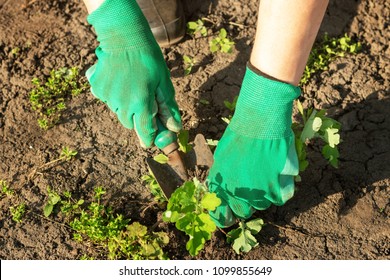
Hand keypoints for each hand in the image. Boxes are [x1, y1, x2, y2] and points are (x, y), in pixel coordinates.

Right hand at [86, 0, 180, 147]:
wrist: (124, 36)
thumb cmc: (148, 58)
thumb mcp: (163, 82)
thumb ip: (168, 108)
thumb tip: (174, 129)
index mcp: (140, 104)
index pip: (145, 133)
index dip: (150, 138)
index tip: (152, 139)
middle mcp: (121, 105)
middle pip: (131, 124)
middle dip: (139, 118)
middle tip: (145, 100)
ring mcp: (106, 97)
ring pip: (119, 112)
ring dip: (126, 106)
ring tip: (132, 85)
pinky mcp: (96, 88)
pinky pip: (107, 100)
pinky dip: (114, 95)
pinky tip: (120, 81)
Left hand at [206, 65, 299, 227]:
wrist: (260, 121)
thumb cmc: (239, 134)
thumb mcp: (221, 157)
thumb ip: (222, 177)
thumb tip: (224, 189)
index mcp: (221, 186)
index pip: (221, 216)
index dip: (225, 216)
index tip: (229, 212)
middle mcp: (238, 194)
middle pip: (244, 212)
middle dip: (246, 202)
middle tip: (251, 186)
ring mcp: (259, 192)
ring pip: (263, 205)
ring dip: (264, 194)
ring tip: (264, 173)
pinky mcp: (278, 187)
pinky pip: (280, 198)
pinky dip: (281, 189)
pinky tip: (277, 175)